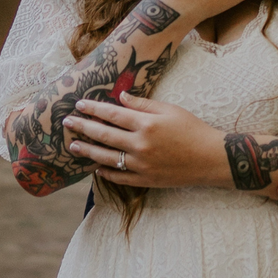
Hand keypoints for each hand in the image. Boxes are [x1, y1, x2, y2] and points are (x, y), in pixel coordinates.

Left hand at [62, 92, 223, 188]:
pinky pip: (119, 177)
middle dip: (83, 127)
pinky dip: (105, 173)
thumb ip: (143, 105)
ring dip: (87, 150)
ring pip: (106, 157)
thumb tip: (120, 98)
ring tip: (73, 145)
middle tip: (67, 122)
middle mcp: (140, 145)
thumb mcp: (170, 110)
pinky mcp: (145, 180)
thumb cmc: (193, 129)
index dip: (94, 109)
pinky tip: (96, 167)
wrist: (210, 158)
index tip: (79, 104)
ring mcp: (141, 165)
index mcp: (147, 124)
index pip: (112, 115)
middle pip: (104, 134)